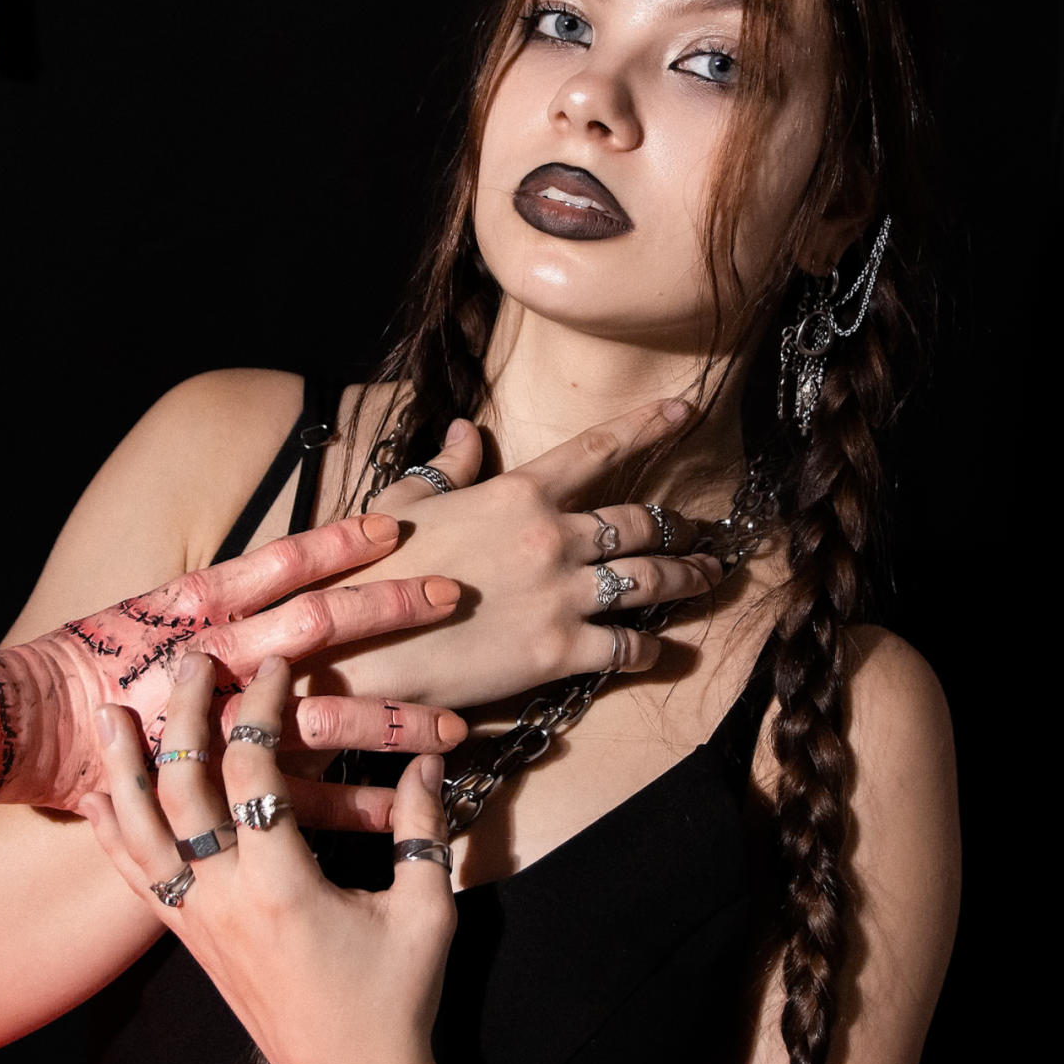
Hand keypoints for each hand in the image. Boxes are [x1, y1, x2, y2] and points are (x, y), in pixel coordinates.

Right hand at [0, 513, 468, 825]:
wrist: (21, 731)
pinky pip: (302, 800)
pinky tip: (413, 805)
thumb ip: (226, 584)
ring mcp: (215, 727)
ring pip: (321, 721)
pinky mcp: (217, 788)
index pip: (280, 560)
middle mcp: (209, 658)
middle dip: (388, 611)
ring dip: (394, 721)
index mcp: (193, 606)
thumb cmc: (90, 660)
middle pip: (316, 626)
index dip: (338, 539)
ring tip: (461, 727)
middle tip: (455, 596)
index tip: (398, 525)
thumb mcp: (156, 604)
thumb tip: (290, 554)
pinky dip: (360, 803)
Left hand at [81, 652, 482, 1063]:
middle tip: (190, 659)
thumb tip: (430, 756)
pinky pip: (135, 880)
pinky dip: (113, 833)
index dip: (259, 708)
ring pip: (139, 833)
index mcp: (283, 886)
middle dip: (182, 715)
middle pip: (181, 789)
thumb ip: (424, 827)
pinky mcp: (189, 943)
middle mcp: (226, 901)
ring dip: (124, 768)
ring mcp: (198, 924)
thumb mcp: (427, 910)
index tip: (274, 664)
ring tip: (112, 711)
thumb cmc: (396, 1000)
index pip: (252, 773)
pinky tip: (101, 797)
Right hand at [307, 399, 725, 712]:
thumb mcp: (404, 503)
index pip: (598, 449)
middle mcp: (551, 537)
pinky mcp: (559, 653)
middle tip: (700, 533)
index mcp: (517, 493)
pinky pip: (624, 646)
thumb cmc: (368, 569)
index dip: (649, 427)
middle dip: (678, 527)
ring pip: (649, 580)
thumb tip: (466, 431)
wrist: (354, 644)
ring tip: (709, 576)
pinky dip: (649, 647)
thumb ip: (448, 467)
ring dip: (687, 577)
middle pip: (639, 524)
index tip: (687, 410)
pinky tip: (659, 649)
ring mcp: (560, 596)